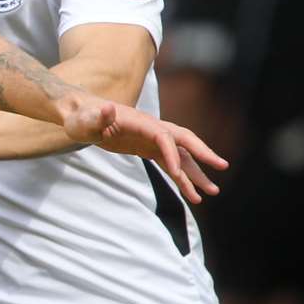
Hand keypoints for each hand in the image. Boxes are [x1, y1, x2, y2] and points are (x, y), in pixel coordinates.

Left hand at [58, 93, 227, 202]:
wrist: (81, 115)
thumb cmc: (82, 118)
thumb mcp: (85, 121)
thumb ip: (97, 117)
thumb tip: (106, 108)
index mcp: (140, 122)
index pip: (163, 137)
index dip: (171, 153)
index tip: (176, 174)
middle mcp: (152, 128)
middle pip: (184, 140)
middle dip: (203, 154)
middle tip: (222, 167)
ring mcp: (151, 139)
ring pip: (180, 156)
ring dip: (196, 174)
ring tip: (212, 193)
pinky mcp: (147, 148)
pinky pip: (170, 164)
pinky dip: (181, 178)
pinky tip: (191, 195)